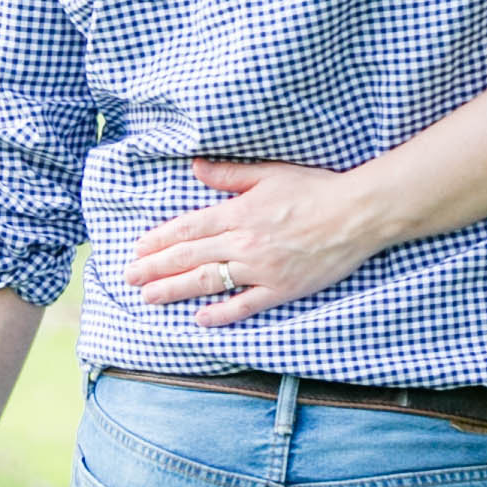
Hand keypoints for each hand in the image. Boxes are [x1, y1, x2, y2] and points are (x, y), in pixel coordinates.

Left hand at [124, 158, 384, 323]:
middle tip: (130, 277)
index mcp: (239, 212)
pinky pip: (245, 305)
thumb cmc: (316, 189)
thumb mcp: (270, 173)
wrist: (356, 214)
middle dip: (155, 267)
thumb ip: (229, 175)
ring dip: (174, 290)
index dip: (160, 240)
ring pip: (208, 282)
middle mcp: (243, 242)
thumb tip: (195, 168)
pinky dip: (221, 314)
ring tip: (149, 297)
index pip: (189, 229)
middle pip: (189, 257)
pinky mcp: (281, 289)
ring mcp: (261, 269)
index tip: (139, 249)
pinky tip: (200, 319)